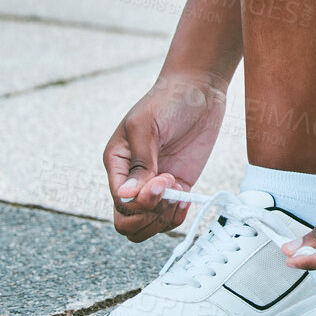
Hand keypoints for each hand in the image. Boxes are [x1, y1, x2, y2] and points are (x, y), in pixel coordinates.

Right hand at [103, 71, 227, 240]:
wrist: (198, 89)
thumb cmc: (167, 101)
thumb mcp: (146, 126)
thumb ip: (140, 162)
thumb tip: (128, 196)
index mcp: (118, 164)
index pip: (120, 202)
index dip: (141, 201)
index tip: (163, 178)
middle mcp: (133, 179)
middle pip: (127, 222)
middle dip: (149, 216)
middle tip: (170, 191)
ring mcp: (156, 185)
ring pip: (148, 225)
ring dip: (164, 218)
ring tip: (179, 191)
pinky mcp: (178, 186)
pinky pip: (170, 217)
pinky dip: (177, 216)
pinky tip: (187, 197)